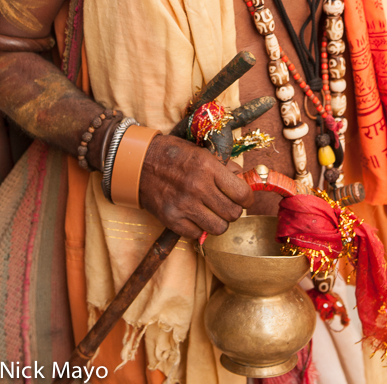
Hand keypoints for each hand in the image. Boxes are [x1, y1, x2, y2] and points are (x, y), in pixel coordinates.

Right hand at [139, 134, 253, 238]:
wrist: (138, 163)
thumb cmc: (173, 155)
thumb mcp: (201, 152)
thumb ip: (223, 166)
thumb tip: (242, 178)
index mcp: (208, 167)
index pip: (242, 193)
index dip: (248, 199)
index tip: (245, 199)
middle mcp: (197, 187)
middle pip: (233, 213)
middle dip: (234, 211)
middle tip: (227, 205)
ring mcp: (184, 205)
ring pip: (219, 228)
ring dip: (219, 222)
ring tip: (212, 212)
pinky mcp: (172, 219)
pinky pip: (197, 234)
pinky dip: (199, 228)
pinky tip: (195, 216)